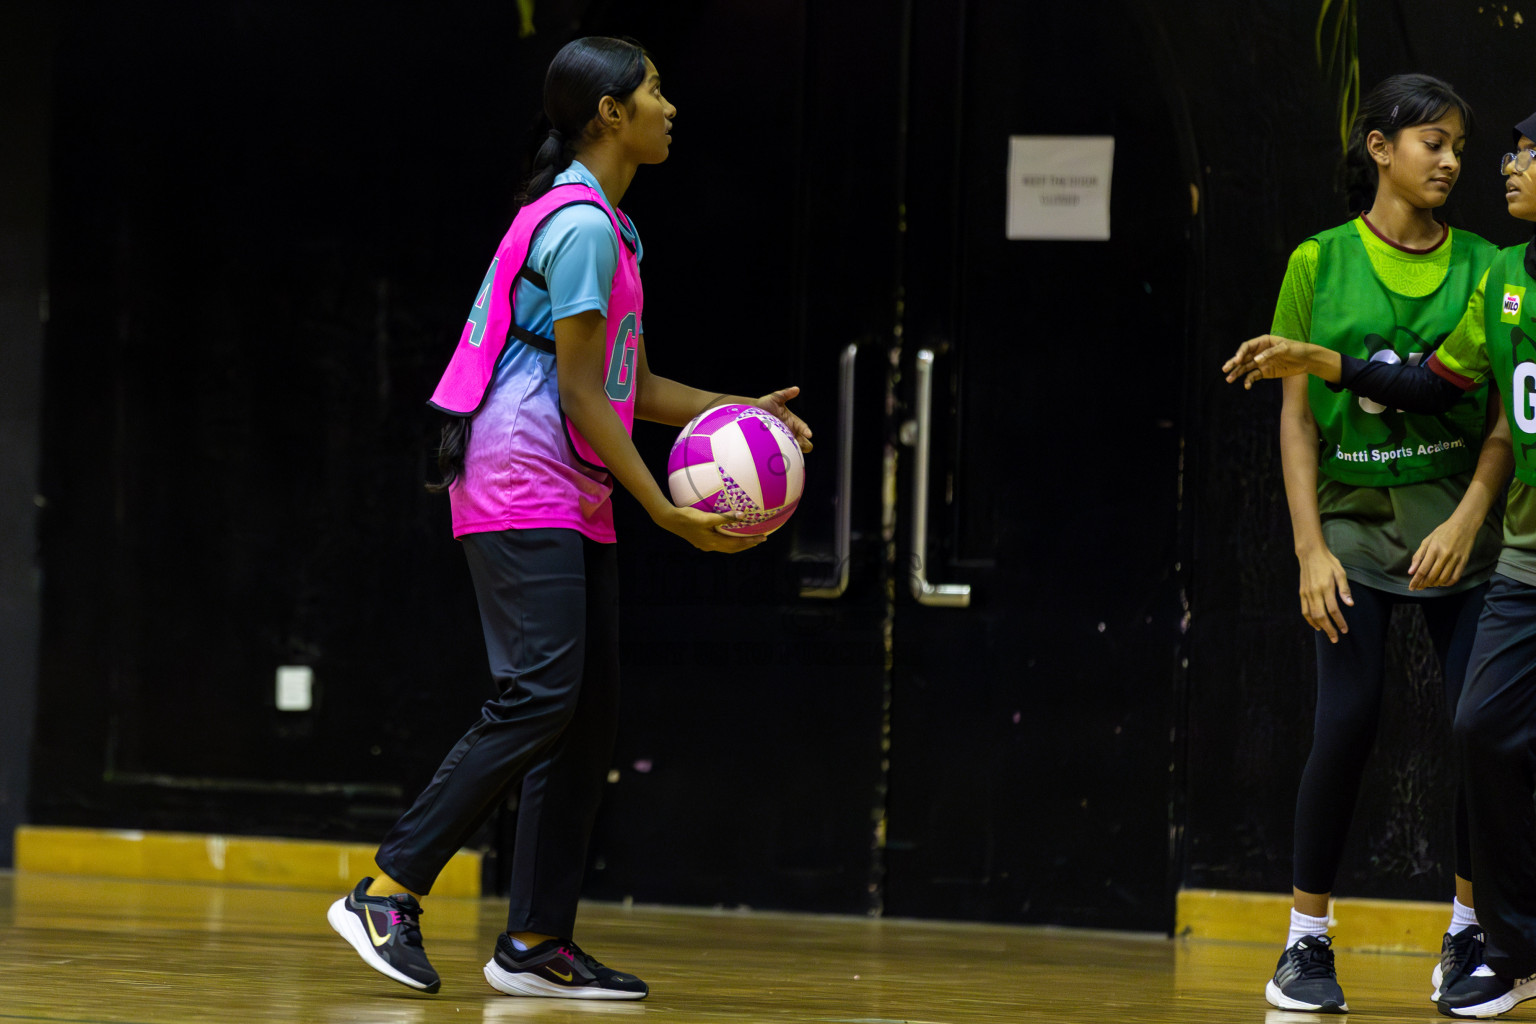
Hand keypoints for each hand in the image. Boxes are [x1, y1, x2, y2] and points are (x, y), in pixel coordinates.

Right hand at [653, 504, 767, 552]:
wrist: (669, 519)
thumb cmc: (687, 517)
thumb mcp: (707, 517)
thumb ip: (724, 517)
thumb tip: (742, 515)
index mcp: (713, 543)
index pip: (737, 545)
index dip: (751, 542)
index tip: (763, 538)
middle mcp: (710, 546)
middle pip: (733, 549)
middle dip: (747, 544)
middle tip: (760, 539)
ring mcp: (705, 544)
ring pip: (727, 547)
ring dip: (739, 544)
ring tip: (749, 539)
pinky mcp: (701, 540)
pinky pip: (720, 542)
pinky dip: (729, 540)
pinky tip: (730, 534)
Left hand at [753, 386, 812, 452]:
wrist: (751, 415)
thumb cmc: (764, 405)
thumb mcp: (775, 398)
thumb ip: (785, 393)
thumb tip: (796, 389)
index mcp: (793, 421)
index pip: (803, 427)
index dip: (806, 431)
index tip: (808, 434)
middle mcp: (792, 432)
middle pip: (806, 443)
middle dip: (804, 444)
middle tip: (798, 443)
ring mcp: (785, 440)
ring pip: (797, 450)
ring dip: (795, 450)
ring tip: (789, 450)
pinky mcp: (778, 446)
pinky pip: (785, 454)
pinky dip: (786, 455)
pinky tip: (780, 454)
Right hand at [1222, 335, 1325, 388]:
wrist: (1307, 360)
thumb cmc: (1297, 349)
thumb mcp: (1285, 348)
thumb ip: (1270, 353)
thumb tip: (1256, 360)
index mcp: (1263, 342)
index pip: (1247, 347)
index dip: (1240, 353)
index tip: (1237, 361)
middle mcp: (1259, 352)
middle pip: (1243, 358)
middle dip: (1234, 363)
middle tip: (1225, 369)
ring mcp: (1261, 363)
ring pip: (1245, 368)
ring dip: (1237, 373)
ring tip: (1229, 379)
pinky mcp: (1265, 372)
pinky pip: (1253, 376)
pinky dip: (1249, 381)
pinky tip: (1247, 386)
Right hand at [1297, 545, 1352, 642]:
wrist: (1310, 554)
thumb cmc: (1328, 562)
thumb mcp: (1340, 573)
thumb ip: (1345, 589)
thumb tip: (1350, 604)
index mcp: (1325, 587)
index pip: (1333, 609)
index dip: (1339, 621)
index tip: (1345, 629)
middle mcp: (1314, 592)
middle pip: (1321, 616)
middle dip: (1329, 629)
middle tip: (1335, 639)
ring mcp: (1306, 593)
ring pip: (1311, 615)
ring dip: (1319, 626)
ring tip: (1326, 634)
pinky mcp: (1302, 593)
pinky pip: (1304, 610)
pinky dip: (1309, 620)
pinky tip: (1316, 625)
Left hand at [1409, 517, 1477, 589]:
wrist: (1463, 524)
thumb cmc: (1443, 532)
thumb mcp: (1427, 541)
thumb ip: (1418, 556)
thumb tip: (1411, 571)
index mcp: (1433, 549)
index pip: (1422, 570)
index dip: (1416, 581)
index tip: (1411, 587)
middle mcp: (1444, 555)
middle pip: (1432, 576)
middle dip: (1424, 584)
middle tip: (1420, 587)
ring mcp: (1455, 559)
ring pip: (1443, 578)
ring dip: (1435, 584)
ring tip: (1430, 584)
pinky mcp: (1464, 561)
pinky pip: (1456, 577)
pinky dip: (1448, 583)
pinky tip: (1442, 583)